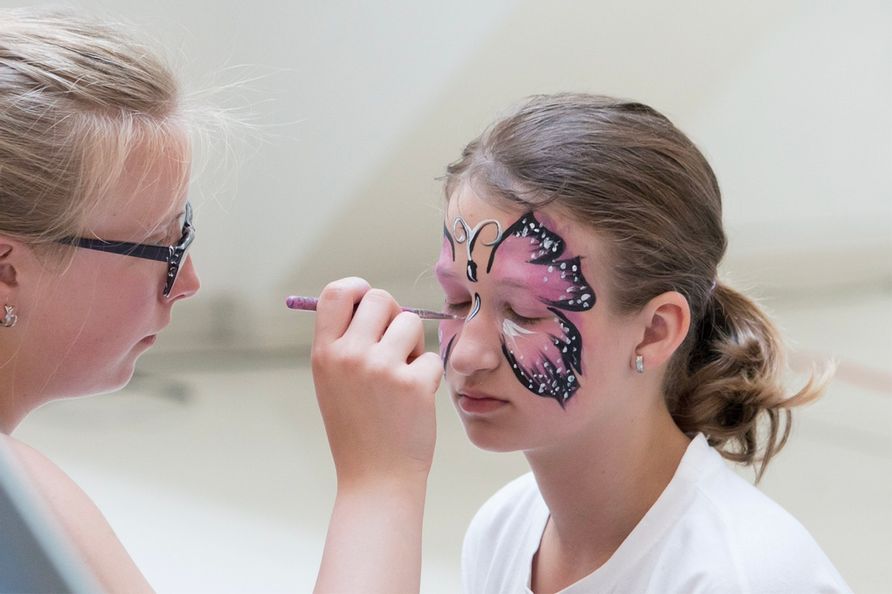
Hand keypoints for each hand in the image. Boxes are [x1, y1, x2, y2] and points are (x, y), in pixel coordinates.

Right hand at [311, 277, 441, 488]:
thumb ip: (345, 342)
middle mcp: (349, 355)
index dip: (357, 288)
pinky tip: (414, 401)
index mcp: (324, 353)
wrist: (376, 479)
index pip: (337, 292)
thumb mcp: (333, 382)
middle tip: (394, 345)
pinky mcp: (414, 384)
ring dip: (413, 345)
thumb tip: (370, 299)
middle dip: (393, 315)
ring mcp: (382, 368)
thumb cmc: (358, 429)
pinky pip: (431, 357)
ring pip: (411, 322)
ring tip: (402, 375)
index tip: (368, 300)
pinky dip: (428, 376)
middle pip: (380, 298)